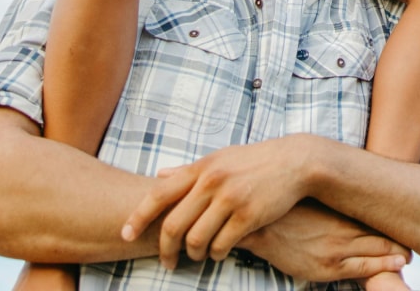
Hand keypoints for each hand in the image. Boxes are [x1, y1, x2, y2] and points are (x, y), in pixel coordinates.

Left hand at [121, 135, 324, 268]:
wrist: (295, 162)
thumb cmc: (254, 161)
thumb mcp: (220, 158)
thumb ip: (189, 170)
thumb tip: (159, 175)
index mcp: (201, 168)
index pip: (158, 195)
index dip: (137, 217)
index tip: (124, 234)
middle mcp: (212, 182)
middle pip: (173, 224)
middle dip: (165, 249)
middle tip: (167, 262)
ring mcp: (231, 199)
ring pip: (196, 240)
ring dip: (193, 254)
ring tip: (197, 256)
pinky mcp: (250, 216)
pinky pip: (222, 245)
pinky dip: (217, 254)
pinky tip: (220, 253)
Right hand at [237, 201, 408, 283]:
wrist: (261, 226)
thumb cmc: (288, 210)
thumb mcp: (319, 198)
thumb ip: (339, 201)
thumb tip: (357, 193)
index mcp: (343, 210)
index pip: (379, 218)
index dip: (396, 223)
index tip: (408, 225)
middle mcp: (344, 229)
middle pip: (384, 236)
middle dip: (400, 243)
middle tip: (413, 246)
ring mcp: (336, 251)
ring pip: (379, 255)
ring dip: (396, 258)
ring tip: (406, 258)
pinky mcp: (327, 269)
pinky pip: (363, 271)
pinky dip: (381, 269)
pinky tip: (395, 268)